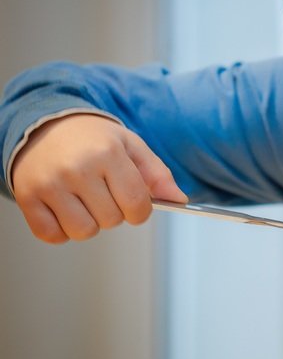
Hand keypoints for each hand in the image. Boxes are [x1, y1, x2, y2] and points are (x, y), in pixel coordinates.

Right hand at [10, 113, 186, 242]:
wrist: (44, 123)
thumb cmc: (90, 138)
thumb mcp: (130, 145)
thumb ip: (157, 174)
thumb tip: (179, 200)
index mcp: (107, 154)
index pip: (137, 204)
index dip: (140, 211)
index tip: (133, 203)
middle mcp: (77, 168)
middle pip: (112, 220)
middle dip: (114, 212)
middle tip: (102, 192)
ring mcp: (49, 183)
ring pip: (83, 231)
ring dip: (89, 223)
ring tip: (84, 200)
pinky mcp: (27, 196)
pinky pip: (52, 235)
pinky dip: (61, 230)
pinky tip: (64, 208)